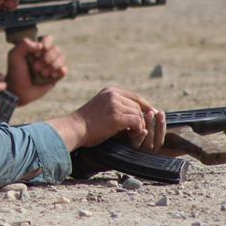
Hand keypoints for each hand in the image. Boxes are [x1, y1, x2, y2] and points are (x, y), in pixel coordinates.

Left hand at [6, 35, 67, 105]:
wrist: (18, 91)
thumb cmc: (15, 72)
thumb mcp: (14, 55)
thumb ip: (24, 44)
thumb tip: (41, 46)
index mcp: (37, 48)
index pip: (48, 39)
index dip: (45, 44)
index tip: (36, 53)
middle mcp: (46, 55)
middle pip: (56, 49)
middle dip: (47, 58)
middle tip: (35, 67)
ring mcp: (52, 66)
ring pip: (61, 58)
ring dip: (51, 66)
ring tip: (42, 73)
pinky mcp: (56, 76)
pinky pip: (64, 70)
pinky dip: (58, 72)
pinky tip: (50, 77)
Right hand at [48, 87, 162, 151]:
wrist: (74, 129)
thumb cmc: (86, 124)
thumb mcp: (101, 108)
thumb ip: (116, 107)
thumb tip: (137, 116)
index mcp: (110, 91)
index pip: (134, 96)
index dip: (144, 106)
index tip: (151, 114)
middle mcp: (113, 95)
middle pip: (137, 105)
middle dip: (140, 118)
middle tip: (138, 129)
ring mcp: (115, 105)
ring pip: (138, 114)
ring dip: (138, 125)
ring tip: (131, 133)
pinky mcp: (116, 117)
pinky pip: (136, 122)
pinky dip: (136, 129)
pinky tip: (130, 134)